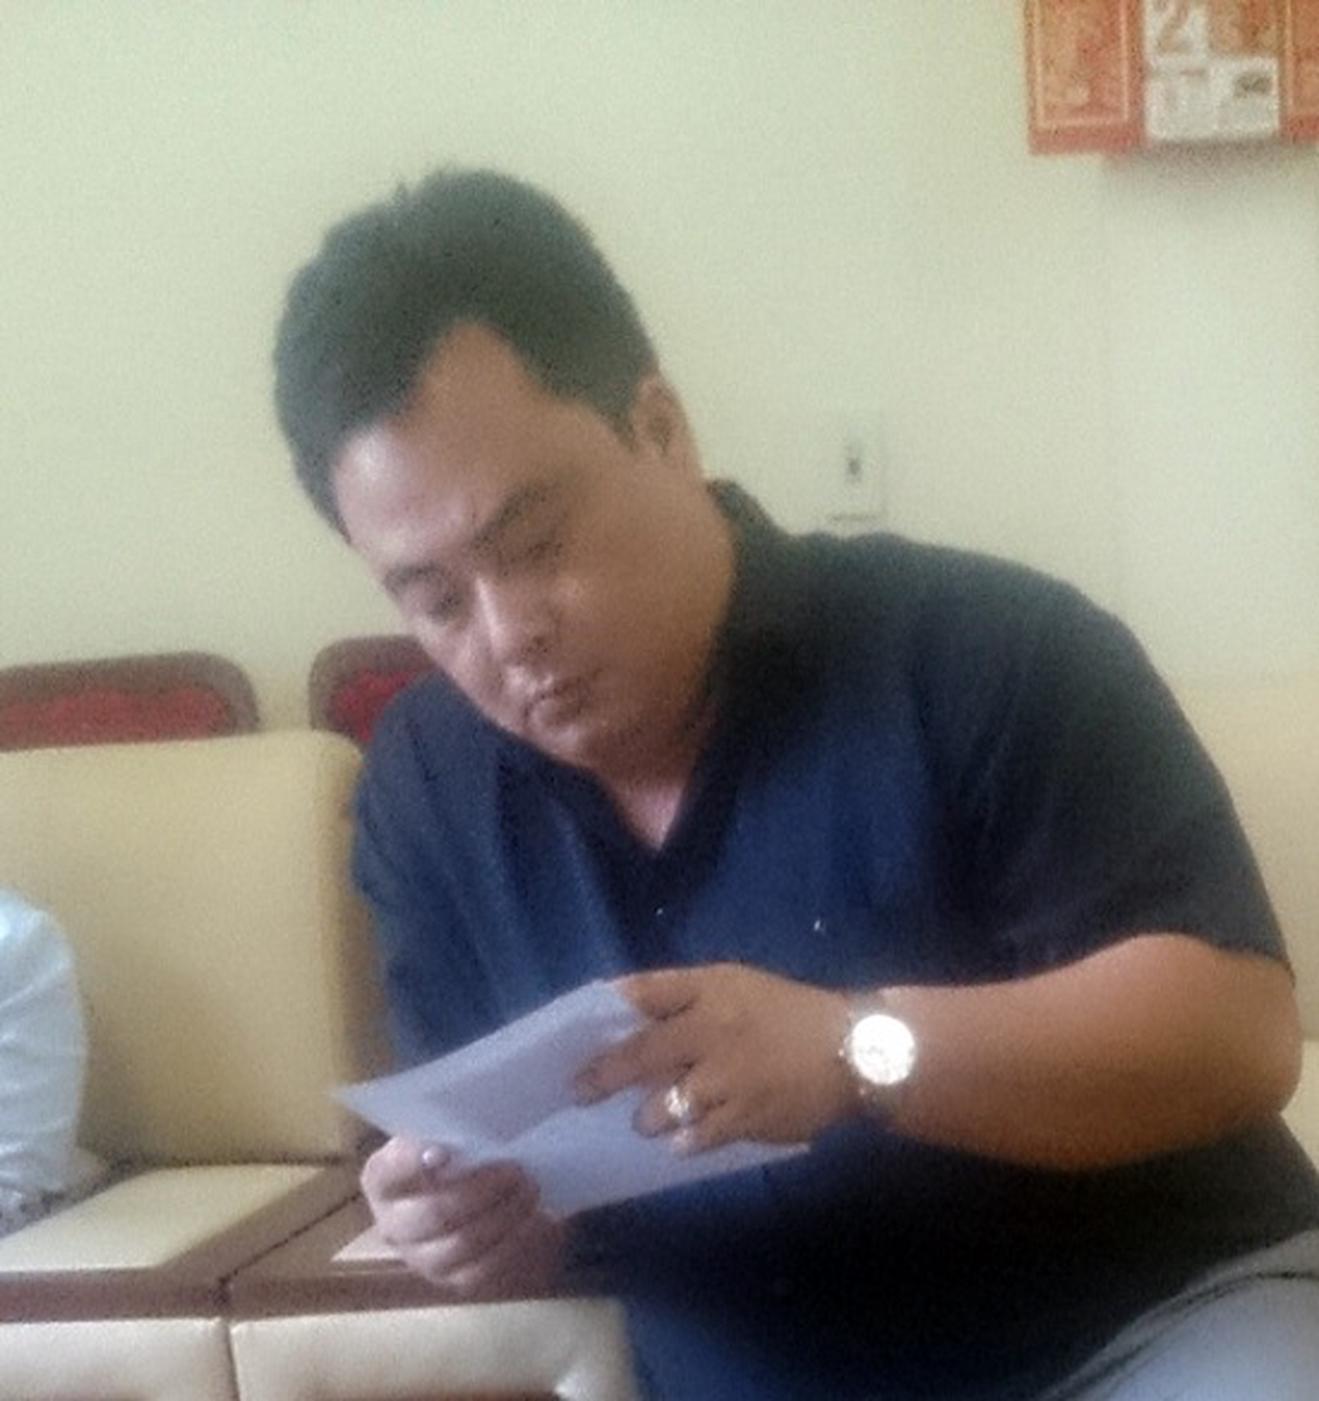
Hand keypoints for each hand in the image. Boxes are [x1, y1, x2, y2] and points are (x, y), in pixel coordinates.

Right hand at [360, 1136, 565, 1299]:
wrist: (476, 1197)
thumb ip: (448, 1129)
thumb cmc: (457, 1154)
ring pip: (460, 1244)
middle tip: (514, 1170)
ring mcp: (419, 1256)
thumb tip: (468, 1129)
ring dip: (502, 1215)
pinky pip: (481, 1269)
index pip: (386, 1172)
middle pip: (431, 1214)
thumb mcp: (446, 1134)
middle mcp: (392, 1222)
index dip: (410, 1163)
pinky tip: (529, 1218)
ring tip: (529, 1189)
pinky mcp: (449, 1279)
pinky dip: (510, 1241)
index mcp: (382, 1178)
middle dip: (479, 1192)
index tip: (443, 1152)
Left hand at [574, 962, 854, 1152]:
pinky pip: (697, 1136)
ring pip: (665, 1104)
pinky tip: (680, 1140)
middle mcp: (713, 1028)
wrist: (853, 1051)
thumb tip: (628, 1012)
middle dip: (605, 1075)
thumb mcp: (739, 986)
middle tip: (580, 1090)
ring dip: (648, 1116)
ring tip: (643, 1120)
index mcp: (712, 989)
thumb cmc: (787, 1015)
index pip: (647, 991)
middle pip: (642, 1052)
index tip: (579, 1026)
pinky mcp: (745, 1116)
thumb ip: (687, 998)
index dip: (610, 1007)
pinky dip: (683, 1139)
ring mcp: (728, 1077)